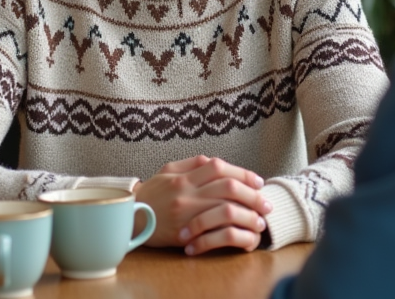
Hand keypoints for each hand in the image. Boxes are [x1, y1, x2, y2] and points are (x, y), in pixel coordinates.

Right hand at [133, 155, 271, 255]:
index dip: (242, 173)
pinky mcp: (184, 232)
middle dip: (252, 194)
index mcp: (183, 175)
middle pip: (227, 187)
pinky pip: (214, 230)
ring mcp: (185, 213)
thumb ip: (191, 164)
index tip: (258, 181)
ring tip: (260, 219)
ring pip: (225, 209)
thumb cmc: (150, 194)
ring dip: (247, 213)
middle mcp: (185, 192)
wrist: (128, 219)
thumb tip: (214, 161)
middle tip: (266, 201)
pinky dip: (232, 230)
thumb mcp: (166, 171)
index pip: (219, 168)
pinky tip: (244, 233)